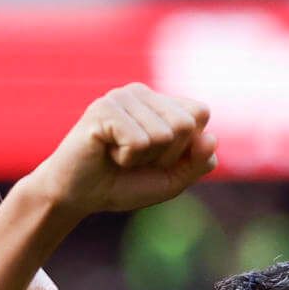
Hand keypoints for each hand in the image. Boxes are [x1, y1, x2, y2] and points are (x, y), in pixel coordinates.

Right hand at [26, 83, 216, 219]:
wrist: (77, 197)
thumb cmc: (122, 184)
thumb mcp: (171, 180)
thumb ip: (197, 162)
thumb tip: (211, 139)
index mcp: (160, 101)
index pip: (200, 114)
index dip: (185, 148)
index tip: (156, 159)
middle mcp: (142, 92)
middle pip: (186, 124)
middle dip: (166, 155)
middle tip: (135, 160)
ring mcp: (121, 97)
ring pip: (163, 134)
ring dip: (143, 159)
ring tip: (118, 156)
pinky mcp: (104, 109)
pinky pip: (139, 141)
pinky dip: (125, 158)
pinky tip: (107, 153)